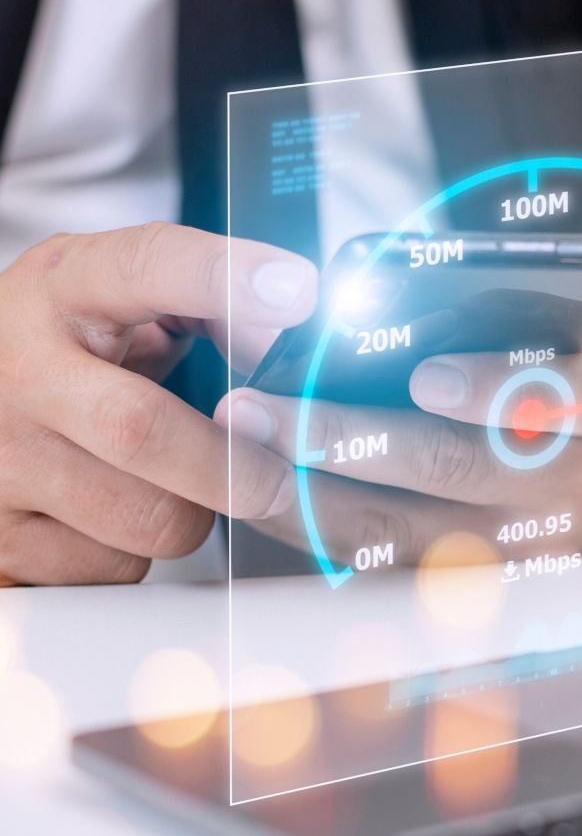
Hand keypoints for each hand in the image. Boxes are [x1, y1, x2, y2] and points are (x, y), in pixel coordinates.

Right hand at [0, 223, 316, 584]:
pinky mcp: (2, 538)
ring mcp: (1, 457)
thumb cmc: (70, 352)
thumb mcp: (124, 305)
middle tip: (277, 480)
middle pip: (142, 429)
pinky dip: (139, 552)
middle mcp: (19, 368)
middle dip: (234, 468)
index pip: (141, 267)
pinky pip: (119, 568)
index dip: (223, 278)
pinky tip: (112, 515)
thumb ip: (211, 311)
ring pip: (150, 520)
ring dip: (190, 515)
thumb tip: (291, 344)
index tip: (299, 291)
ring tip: (168, 483)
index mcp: (63, 290)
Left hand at [216, 324, 581, 569]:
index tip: (425, 377)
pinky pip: (384, 567)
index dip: (495, 389)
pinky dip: (318, 532)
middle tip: (262, 410)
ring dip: (311, 493)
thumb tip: (382, 288)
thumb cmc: (566, 382)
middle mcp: (572, 484)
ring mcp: (522, 547)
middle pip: (460, 471)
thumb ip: (503, 313)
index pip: (567, 397)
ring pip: (407, 533)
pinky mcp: (477, 585)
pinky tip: (267, 499)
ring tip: (243, 454)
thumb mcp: (564, 333)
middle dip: (353, 439)